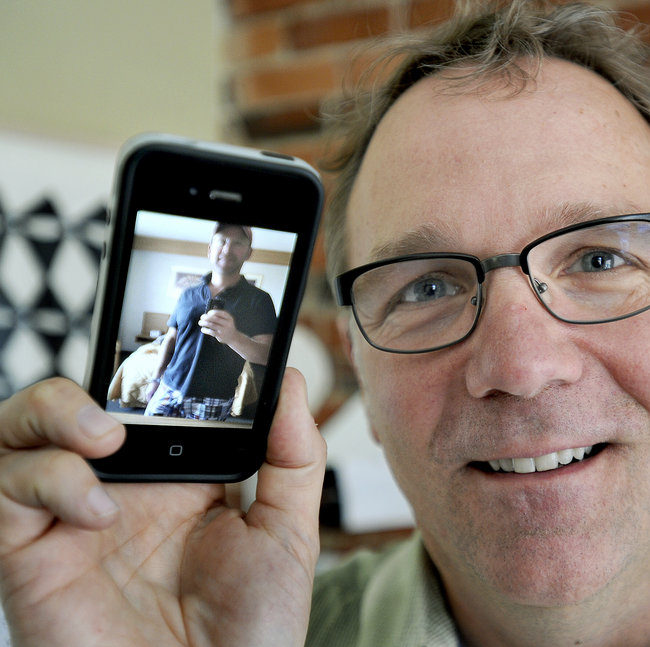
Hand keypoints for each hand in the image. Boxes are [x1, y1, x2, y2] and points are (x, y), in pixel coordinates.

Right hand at [0, 369, 325, 645]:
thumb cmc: (249, 632)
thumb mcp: (287, 534)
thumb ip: (293, 456)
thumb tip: (291, 379)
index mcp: (174, 477)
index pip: (141, 400)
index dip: (148, 367)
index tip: (175, 341)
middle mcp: (116, 490)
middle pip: (66, 409)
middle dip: (77, 388)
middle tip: (121, 404)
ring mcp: (69, 520)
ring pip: (17, 434)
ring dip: (49, 415)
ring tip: (102, 436)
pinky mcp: (31, 556)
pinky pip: (5, 492)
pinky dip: (45, 481)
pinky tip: (96, 510)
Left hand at [199, 309, 236, 344]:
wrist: (233, 337)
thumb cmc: (227, 326)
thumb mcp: (227, 320)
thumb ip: (220, 316)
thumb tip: (208, 313)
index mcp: (229, 318)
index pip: (220, 313)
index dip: (212, 312)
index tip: (208, 313)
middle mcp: (227, 323)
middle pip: (215, 318)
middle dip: (206, 317)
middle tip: (201, 317)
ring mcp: (224, 330)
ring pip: (212, 325)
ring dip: (204, 323)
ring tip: (200, 322)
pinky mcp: (220, 336)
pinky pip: (211, 332)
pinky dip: (205, 330)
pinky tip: (202, 329)